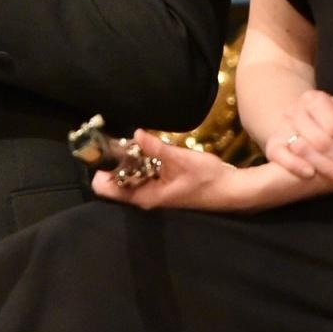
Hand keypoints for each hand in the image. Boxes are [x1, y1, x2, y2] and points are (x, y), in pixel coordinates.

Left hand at [93, 131, 241, 210]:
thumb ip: (156, 148)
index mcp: (145, 196)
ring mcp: (153, 192)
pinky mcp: (161, 185)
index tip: (102, 148)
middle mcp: (144, 197)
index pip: (106, 189)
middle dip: (113, 160)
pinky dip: (139, 160)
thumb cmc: (207, 178)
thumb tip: (135, 133)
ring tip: (128, 139)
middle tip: (116, 138)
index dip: (100, 168)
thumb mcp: (180, 160)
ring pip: (128, 175)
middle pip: (114, 180)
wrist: (232, 190)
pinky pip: (141, 173)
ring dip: (126, 159)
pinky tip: (143, 145)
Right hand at [267, 91, 332, 184]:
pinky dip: (295, 165)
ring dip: (327, 167)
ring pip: (304, 149)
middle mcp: (295, 111)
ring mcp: (281, 128)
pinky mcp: (273, 146)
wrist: (301, 125)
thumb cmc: (330, 121)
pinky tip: (311, 175)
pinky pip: (280, 156)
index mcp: (314, 99)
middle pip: (321, 140)